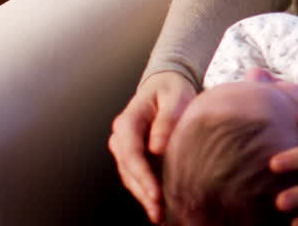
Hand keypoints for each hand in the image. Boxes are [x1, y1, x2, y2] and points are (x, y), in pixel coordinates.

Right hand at [107, 71, 196, 223]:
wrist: (166, 85)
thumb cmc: (172, 90)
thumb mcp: (176, 97)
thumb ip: (167, 120)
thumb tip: (157, 148)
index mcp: (128, 122)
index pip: (131, 154)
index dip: (142, 177)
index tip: (156, 194)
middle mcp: (121, 137)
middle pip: (128, 171)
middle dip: (144, 193)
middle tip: (160, 212)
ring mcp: (125, 148)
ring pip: (130, 178)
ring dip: (144, 197)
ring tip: (161, 216)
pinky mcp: (134, 156)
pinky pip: (137, 177)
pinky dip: (147, 192)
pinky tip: (160, 207)